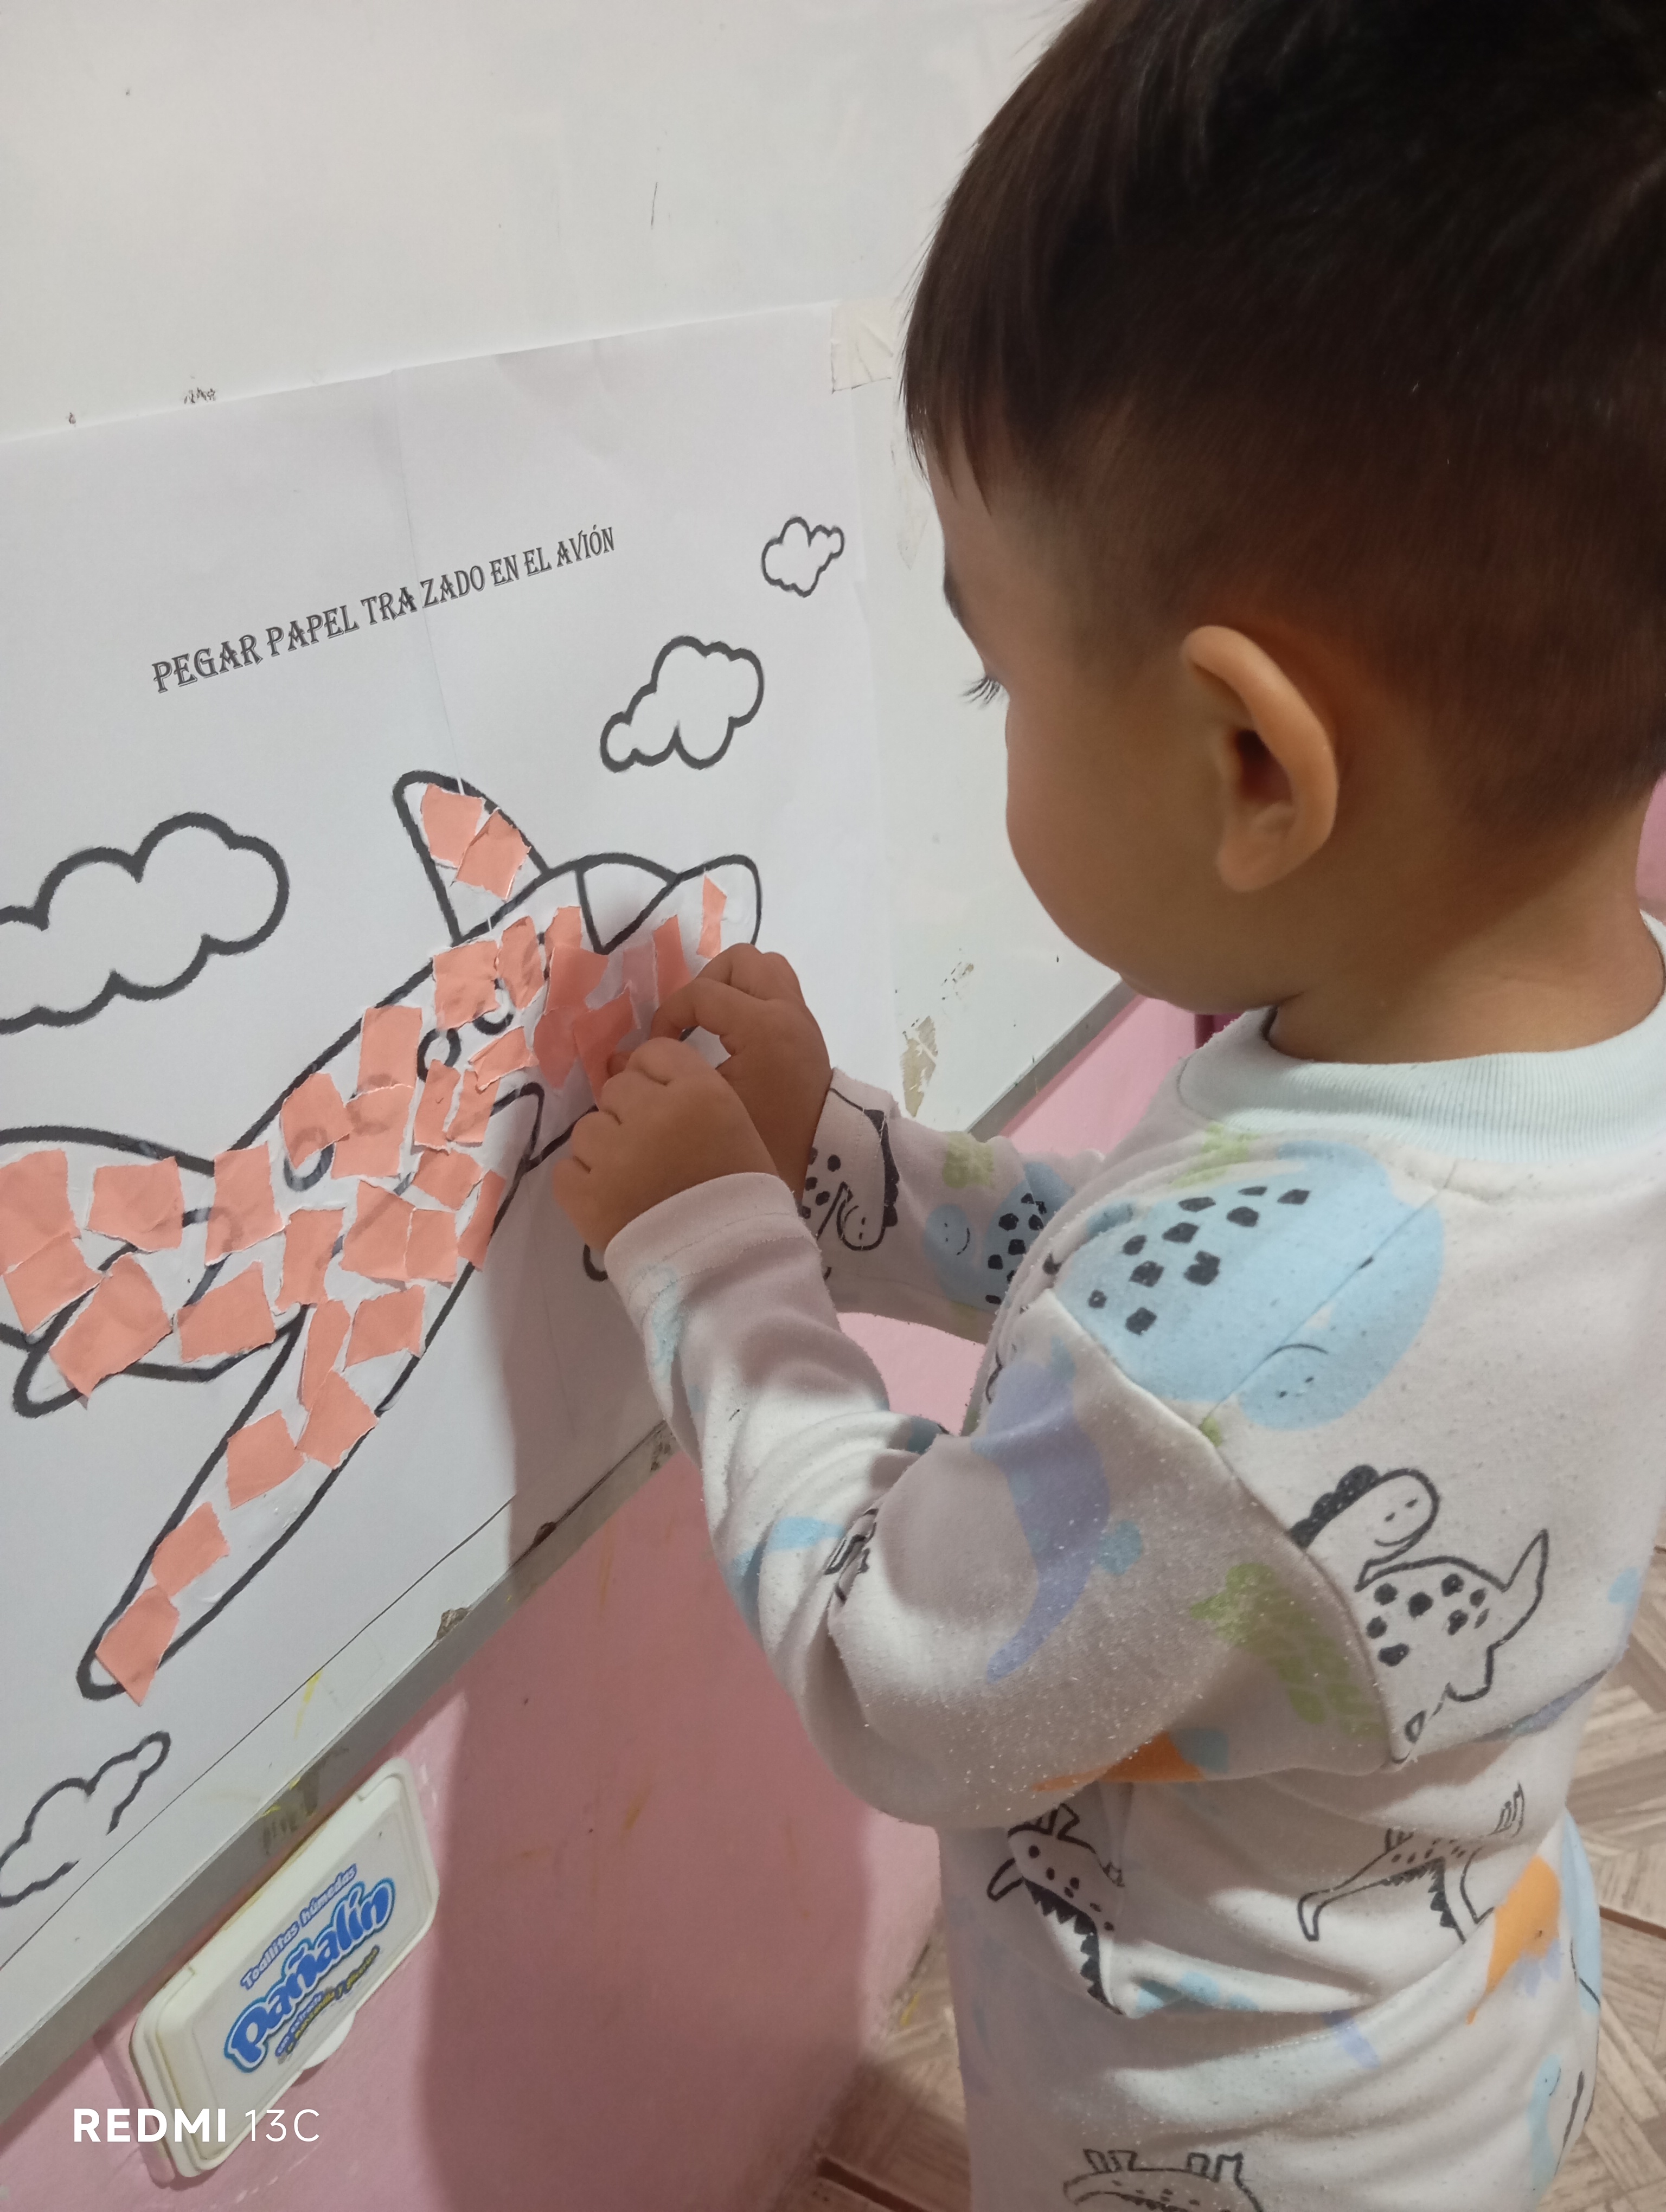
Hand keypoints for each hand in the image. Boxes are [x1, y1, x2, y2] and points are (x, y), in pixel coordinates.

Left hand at [551, 1037, 775, 1252]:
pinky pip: (568, 1171)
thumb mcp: (738, 1132)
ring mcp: (614, 1155)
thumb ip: (694, 1096)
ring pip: (588, 1129)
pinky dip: (584, 1185)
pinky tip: (612, 1201)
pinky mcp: (585, 1195)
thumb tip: (638, 1076)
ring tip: (633, 1182)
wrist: (729, 1271)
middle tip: (652, 1152)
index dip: (656, 1077)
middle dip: (630, 1114)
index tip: (664, 1103)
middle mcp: (654, 1114)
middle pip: (618, 1088)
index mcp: (702, 1094)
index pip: (656, 1054)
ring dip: (605, 1149)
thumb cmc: (744, 1201)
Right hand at [650, 946, 831, 1192]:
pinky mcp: (805, 1024)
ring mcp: (800, 1013)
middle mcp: (785, 1008)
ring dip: (731, 983)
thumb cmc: (768, 1136)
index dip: (671, 1014)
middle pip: (738, 960)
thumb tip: (616, 1061)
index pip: (702, 994)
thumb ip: (667, 1074)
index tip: (661, 1046)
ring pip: (762, 964)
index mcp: (763, 1027)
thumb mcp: (713, 1106)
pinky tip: (734, 1029)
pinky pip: (776, 984)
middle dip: (705, 984)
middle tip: (691, 1021)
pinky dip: (752, 993)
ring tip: (713, 1019)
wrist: (824, 1154)